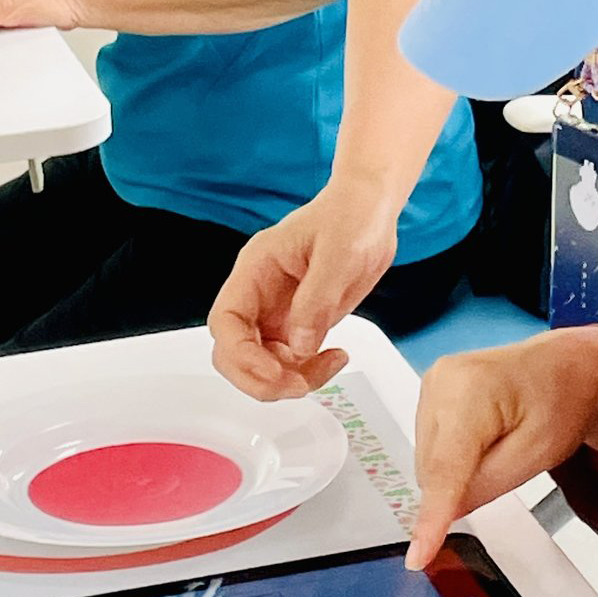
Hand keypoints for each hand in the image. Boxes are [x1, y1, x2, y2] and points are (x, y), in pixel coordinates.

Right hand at [208, 181, 400, 399]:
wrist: (371, 212)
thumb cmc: (350, 217)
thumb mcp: (338, 255)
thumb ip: (316, 301)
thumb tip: (300, 347)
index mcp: (255, 270)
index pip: (226, 322)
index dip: (241, 354)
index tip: (272, 372)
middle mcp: (259, 296)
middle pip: (235, 353)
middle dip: (261, 378)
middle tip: (299, 384)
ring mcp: (277, 313)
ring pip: (263, 364)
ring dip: (289, 379)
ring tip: (329, 366)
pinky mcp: (300, 324)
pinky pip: (292, 362)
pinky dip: (310, 372)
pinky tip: (336, 358)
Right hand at [408, 330, 597, 569]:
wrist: (566, 366)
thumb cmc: (561, 398)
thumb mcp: (537, 454)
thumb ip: (487, 487)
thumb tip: (447, 511)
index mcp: (470, 390)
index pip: (445, 469)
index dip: (432, 517)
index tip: (419, 555)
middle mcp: (441, 381)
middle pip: (434, 469)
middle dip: (462, 484)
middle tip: (509, 461)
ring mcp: (431, 383)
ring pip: (429, 462)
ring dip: (458, 470)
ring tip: (500, 440)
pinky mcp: (429, 391)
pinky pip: (431, 446)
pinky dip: (455, 456)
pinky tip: (484, 437)